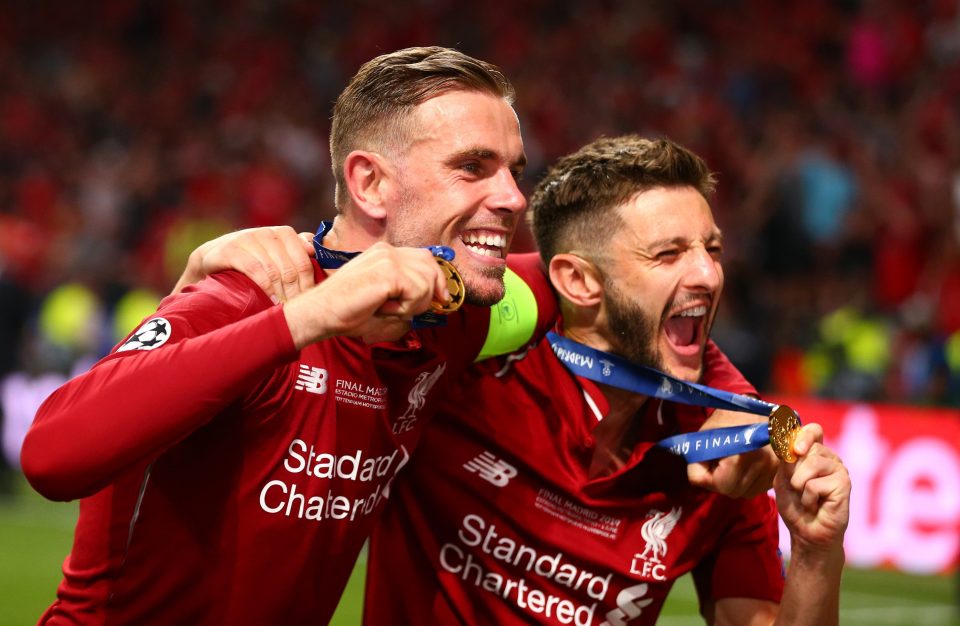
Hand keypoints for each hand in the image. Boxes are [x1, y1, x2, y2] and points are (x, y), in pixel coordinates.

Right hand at [172, 226, 315, 301]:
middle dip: (296, 293)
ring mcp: (248, 239)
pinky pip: (254, 269)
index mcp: (283, 233)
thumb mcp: (274, 254)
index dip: (309, 283)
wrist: (210, 260)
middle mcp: (267, 233)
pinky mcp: (230, 249)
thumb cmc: (250, 260)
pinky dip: (265, 287)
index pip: (304, 260)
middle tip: (297, 311)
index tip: (309, 302)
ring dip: (281, 294)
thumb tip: (316, 249)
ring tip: (284, 310)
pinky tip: (270, 301)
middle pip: (290, 268)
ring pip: (274, 270)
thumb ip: (296, 250)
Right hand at [282, 242, 450, 347]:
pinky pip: (417, 292)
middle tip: (410, 310)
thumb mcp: (384, 295)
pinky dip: (406, 308)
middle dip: (431, 292)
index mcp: (384, 252)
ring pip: (427, 281)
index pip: (425, 257)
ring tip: (390, 309)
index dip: (437, 278)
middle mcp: (388, 250)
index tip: (442, 299)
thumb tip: (437, 296)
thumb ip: (406, 289)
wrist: (321, 312)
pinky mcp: (389, 272)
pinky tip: (386, 308)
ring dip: (414, 304)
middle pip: (431, 265)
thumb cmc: (347, 310)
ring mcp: (388, 258)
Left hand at [687, 409, 777, 497]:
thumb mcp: (705, 437)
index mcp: (745, 454)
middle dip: (720, 482)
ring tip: (729, 464)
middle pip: (734, 491)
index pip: (723, 485)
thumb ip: (697, 462)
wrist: (752, 408)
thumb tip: (698, 480)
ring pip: (746, 493)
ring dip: (734, 483)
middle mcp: (765, 463)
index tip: (705, 465)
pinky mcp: (780, 471)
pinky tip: (742, 467)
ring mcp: (775, 468)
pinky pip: (758, 488)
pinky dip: (747, 482)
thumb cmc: (725, 421)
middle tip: (716, 464)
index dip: (708, 479)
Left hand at [774, 423, 849, 550]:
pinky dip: (808, 498)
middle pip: (806, 447)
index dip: (802, 433)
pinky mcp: (844, 483)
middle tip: (797, 488)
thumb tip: (788, 441)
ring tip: (806, 497)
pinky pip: (815, 484)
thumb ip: (786, 459)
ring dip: (799, 485)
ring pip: (811, 463)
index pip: (813, 430)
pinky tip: (816, 505)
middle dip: (793, 470)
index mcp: (814, 453)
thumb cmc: (795, 505)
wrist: (806, 533)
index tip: (792, 445)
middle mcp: (829, 457)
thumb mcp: (783, 478)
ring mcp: (839, 469)